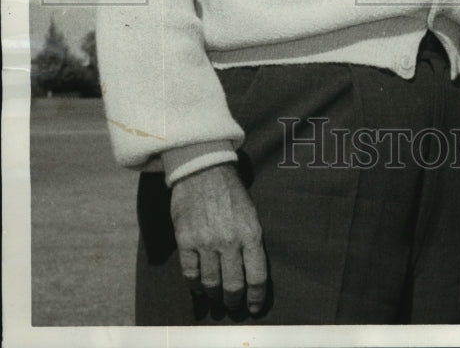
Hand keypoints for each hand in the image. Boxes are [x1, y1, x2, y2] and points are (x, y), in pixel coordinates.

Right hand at [170, 162, 267, 317]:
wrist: (203, 168)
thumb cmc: (231, 192)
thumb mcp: (251, 213)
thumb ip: (251, 242)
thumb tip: (251, 272)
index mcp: (250, 233)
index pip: (257, 277)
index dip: (256, 298)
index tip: (254, 308)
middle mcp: (229, 240)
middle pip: (233, 286)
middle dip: (234, 302)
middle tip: (234, 307)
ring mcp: (206, 241)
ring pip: (211, 283)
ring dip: (214, 297)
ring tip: (217, 301)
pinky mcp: (185, 239)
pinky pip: (190, 274)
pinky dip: (195, 287)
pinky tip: (199, 290)